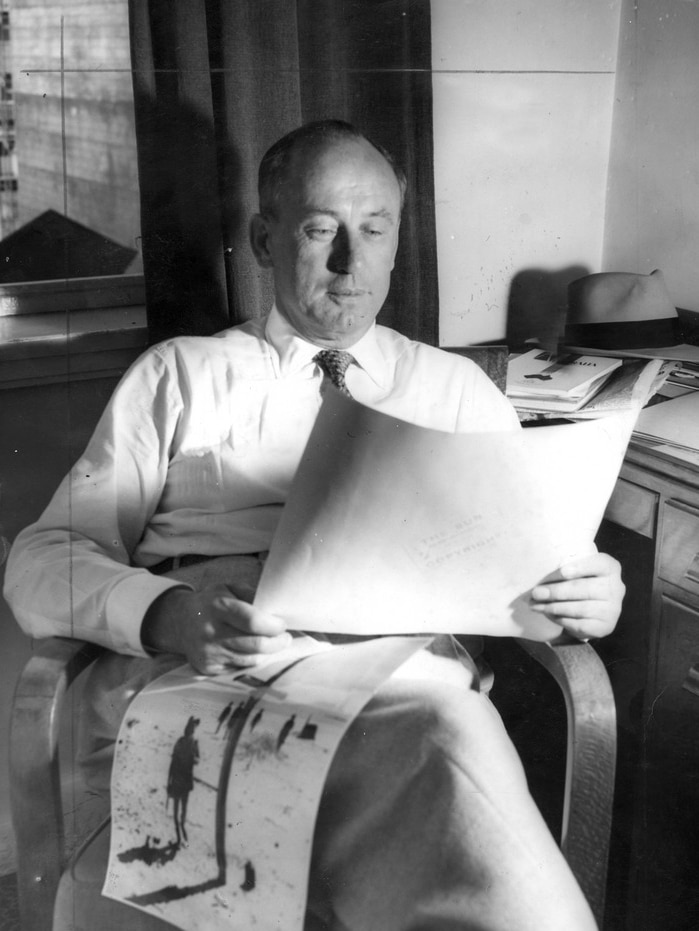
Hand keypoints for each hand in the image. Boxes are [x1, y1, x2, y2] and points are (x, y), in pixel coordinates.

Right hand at [142, 583, 291, 674]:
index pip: (252, 621)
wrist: (180, 622)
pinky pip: (239, 667)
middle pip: (255, 644)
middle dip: (277, 643)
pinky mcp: (208, 667)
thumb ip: (252, 595)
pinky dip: (251, 660)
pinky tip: (255, 652)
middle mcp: (211, 631)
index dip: (273, 626)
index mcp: (218, 607)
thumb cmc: (211, 602)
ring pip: (250, 659)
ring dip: (267, 653)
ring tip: (274, 644)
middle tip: (285, 638)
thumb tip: (277, 606)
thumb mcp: (229, 589)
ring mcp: (209, 652)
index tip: (282, 625)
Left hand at [529, 551, 624, 641]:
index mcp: (610, 568)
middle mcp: (616, 588)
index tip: (562, 572)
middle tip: (536, 593)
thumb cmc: (580, 583)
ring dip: (554, 607)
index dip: (581, 567)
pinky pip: (579, 624)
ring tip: (536, 606)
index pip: (599, 564)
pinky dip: (560, 619)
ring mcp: (612, 609)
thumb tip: (539, 578)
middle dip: (556, 591)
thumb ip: (565, 570)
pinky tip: (548, 615)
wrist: (592, 611)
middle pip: (584, 589)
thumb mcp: (577, 571)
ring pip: (579, 608)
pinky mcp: (605, 626)